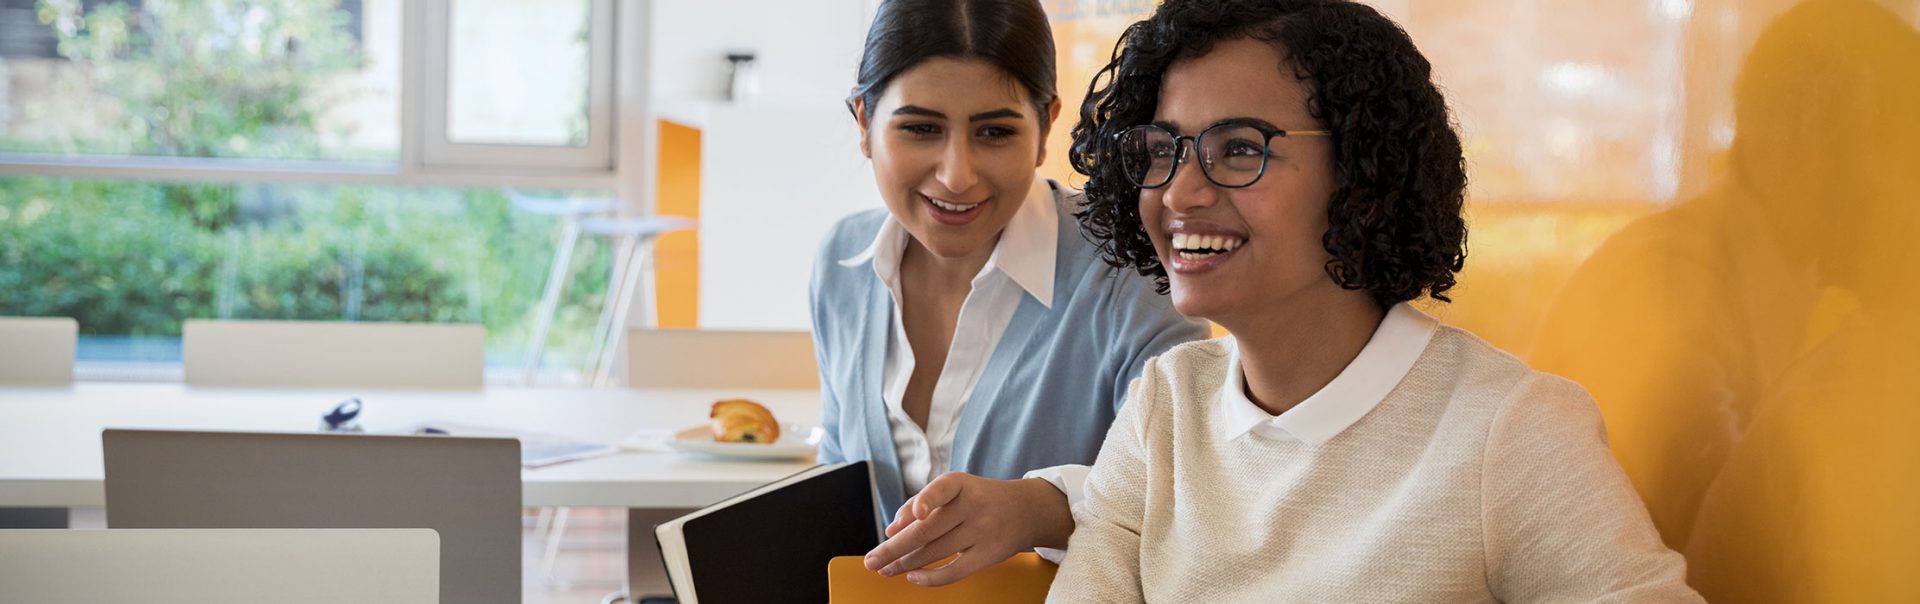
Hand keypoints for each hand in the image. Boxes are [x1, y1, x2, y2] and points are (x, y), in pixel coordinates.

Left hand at [861, 472, 1072, 585]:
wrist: (1025, 510)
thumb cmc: (978, 498)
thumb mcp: (954, 489)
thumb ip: (921, 502)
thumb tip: (890, 530)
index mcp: (960, 484)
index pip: (942, 489)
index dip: (927, 501)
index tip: (915, 515)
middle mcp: (973, 505)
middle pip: (927, 530)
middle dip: (893, 548)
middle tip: (871, 561)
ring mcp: (982, 531)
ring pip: (935, 552)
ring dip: (904, 564)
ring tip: (885, 569)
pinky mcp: (988, 555)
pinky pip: (954, 571)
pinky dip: (930, 577)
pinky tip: (912, 576)